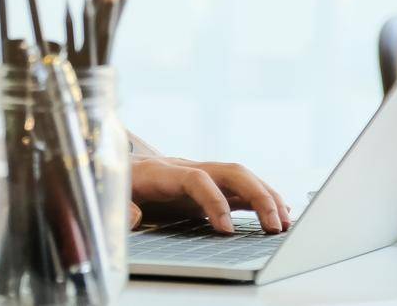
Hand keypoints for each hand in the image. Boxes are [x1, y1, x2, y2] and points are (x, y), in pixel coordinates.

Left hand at [129, 156, 291, 234]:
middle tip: (275, 226)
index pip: (196, 178)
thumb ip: (120, 207)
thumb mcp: (110, 195)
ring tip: (285, 223)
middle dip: (257, 195)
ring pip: (240, 177)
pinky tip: (279, 214)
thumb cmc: (116, 184)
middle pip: (229, 171)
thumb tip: (133, 219)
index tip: (226, 230)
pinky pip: (239, 188)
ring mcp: (200, 173)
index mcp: (162, 171)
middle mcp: (186, 167)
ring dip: (266, 197)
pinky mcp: (207, 184)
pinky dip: (261, 199)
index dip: (214, 202)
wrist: (115, 166)